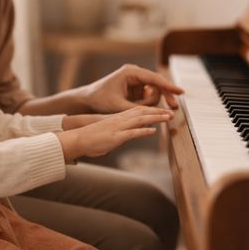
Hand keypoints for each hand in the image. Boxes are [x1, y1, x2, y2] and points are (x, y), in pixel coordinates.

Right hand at [56, 106, 173, 160]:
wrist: (77, 139)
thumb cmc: (91, 138)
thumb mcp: (109, 133)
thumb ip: (120, 133)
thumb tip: (128, 135)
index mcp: (118, 118)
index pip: (138, 110)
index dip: (152, 110)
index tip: (164, 111)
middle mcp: (120, 120)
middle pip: (142, 113)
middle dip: (158, 112)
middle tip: (172, 112)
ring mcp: (118, 127)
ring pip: (140, 120)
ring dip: (155, 118)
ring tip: (168, 117)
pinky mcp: (115, 137)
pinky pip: (131, 133)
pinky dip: (143, 131)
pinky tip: (153, 131)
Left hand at [79, 64, 182, 112]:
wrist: (87, 100)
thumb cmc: (100, 100)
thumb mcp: (121, 107)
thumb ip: (140, 110)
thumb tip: (158, 115)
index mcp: (130, 72)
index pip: (154, 78)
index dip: (168, 86)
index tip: (181, 92)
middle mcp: (135, 73)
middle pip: (157, 84)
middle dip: (164, 96)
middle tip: (174, 108)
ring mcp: (136, 80)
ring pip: (153, 92)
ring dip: (150, 103)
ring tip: (139, 110)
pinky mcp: (135, 87)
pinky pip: (147, 96)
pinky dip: (146, 104)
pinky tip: (139, 108)